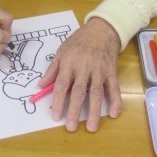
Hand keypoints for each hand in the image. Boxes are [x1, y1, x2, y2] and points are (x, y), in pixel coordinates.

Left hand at [39, 17, 121, 132]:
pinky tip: (113, 113)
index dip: (58, 100)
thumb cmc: (79, 40)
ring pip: (96, 92)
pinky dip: (115, 100)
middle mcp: (84, 67)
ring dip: (94, 110)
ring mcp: (99, 70)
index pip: (62, 84)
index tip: (55, 115)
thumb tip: (41, 86)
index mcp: (69, 62)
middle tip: (71, 127)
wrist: (102, 29)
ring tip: (91, 127)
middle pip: (79, 91)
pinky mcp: (111, 71)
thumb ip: (52, 69)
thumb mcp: (62, 51)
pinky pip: (114, 87)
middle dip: (74, 110)